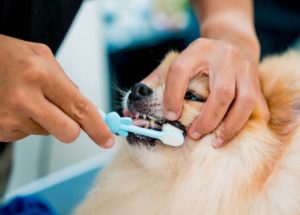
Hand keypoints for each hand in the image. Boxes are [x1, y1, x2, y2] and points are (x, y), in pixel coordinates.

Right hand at [0, 35, 113, 147]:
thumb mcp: (42, 56)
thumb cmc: (8, 56)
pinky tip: (16, 106)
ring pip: (48, 132)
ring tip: (29, 99)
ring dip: (46, 119)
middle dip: (73, 128)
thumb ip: (67, 82)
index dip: (98, 127)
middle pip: (68, 132)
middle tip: (67, 116)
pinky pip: (29, 133)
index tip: (107, 139)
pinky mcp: (0, 131)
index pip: (80, 109)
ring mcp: (9, 118)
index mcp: (40, 75)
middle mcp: (24, 99)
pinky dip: (29, 122)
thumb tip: (87, 109)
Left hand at [144, 38, 268, 146]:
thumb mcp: (176, 63)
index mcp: (197, 51)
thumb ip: (154, 83)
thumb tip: (129, 110)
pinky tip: (229, 135)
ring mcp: (243, 69)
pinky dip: (244, 123)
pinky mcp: (255, 80)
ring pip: (243, 100)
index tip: (169, 116)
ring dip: (229, 125)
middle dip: (207, 118)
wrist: (231, 43)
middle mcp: (223, 57)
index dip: (172, 96)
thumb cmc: (198, 60)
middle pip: (220, 91)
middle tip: (193, 135)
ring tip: (214, 142)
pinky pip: (256, 105)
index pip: (180, 71)